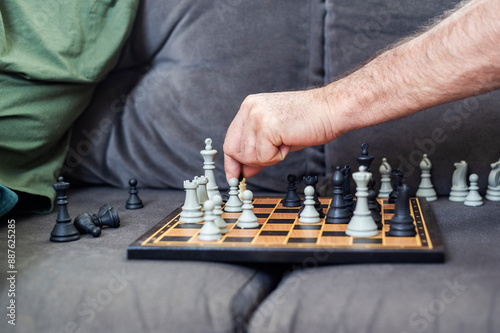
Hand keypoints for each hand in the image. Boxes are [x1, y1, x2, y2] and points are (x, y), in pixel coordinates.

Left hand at [223, 87, 338, 180]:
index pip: (230, 140)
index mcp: (249, 106)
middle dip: (252, 162)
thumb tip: (243, 171)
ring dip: (269, 158)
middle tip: (275, 153)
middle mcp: (249, 108)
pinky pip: (264, 157)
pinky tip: (289, 141)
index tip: (234, 176)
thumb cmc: (309, 121)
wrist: (332, 110)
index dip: (232, 161)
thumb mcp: (276, 137)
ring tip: (285, 141)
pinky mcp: (268, 126)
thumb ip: (257, 151)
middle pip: (234, 150)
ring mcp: (257, 116)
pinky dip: (278, 157)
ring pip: (249, 156)